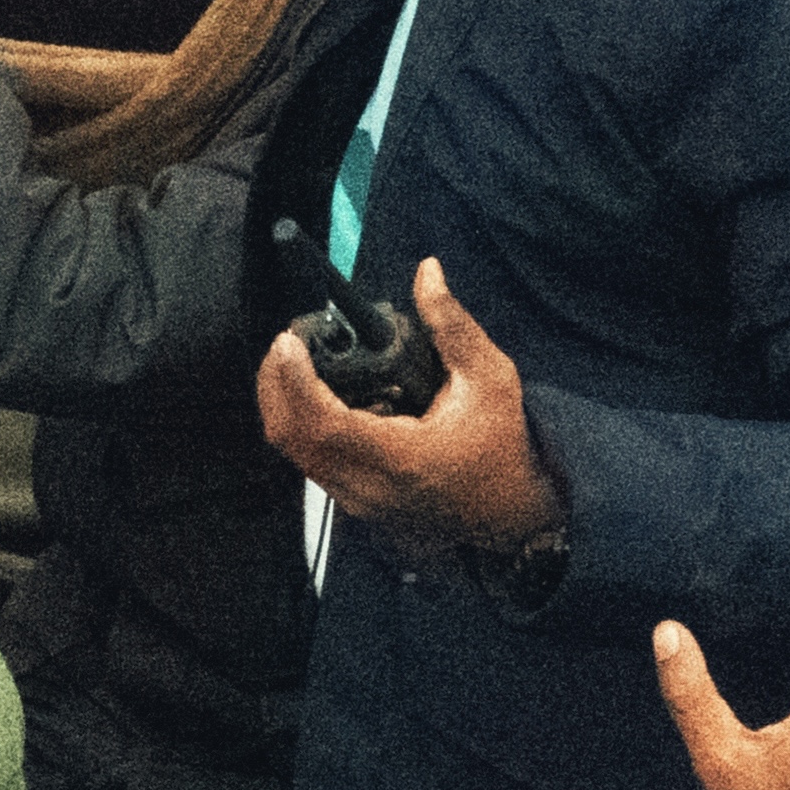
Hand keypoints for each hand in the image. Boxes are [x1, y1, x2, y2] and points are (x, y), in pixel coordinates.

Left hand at [255, 259, 558, 550]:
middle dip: (277, 381)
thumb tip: (427, 273)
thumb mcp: (490, 378)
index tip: (290, 340)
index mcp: (400, 459)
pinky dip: (301, 422)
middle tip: (291, 340)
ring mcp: (355, 501)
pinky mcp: (353, 503)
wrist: (511, 516)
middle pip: (290, 435)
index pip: (323, 422)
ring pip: (292, 450)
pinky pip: (307, 459)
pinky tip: (320, 392)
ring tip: (301, 360)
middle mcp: (367, 487)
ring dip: (284, 401)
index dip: (295, 379)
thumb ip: (452, 325)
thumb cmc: (504, 449)